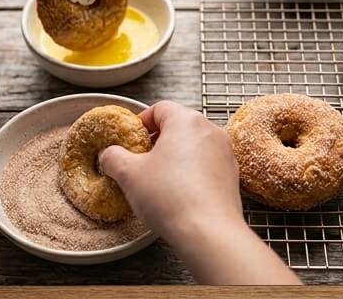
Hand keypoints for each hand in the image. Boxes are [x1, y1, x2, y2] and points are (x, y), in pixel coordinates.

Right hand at [99, 101, 298, 283]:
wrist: (209, 233)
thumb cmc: (170, 197)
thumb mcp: (127, 173)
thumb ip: (113, 156)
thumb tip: (110, 154)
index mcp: (186, 120)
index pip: (159, 108)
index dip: (140, 122)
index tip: (129, 139)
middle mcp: (211, 131)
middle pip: (178, 125)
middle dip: (156, 140)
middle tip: (139, 160)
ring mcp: (226, 154)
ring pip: (193, 146)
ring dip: (174, 157)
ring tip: (157, 179)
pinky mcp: (233, 177)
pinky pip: (206, 165)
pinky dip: (190, 172)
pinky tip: (177, 193)